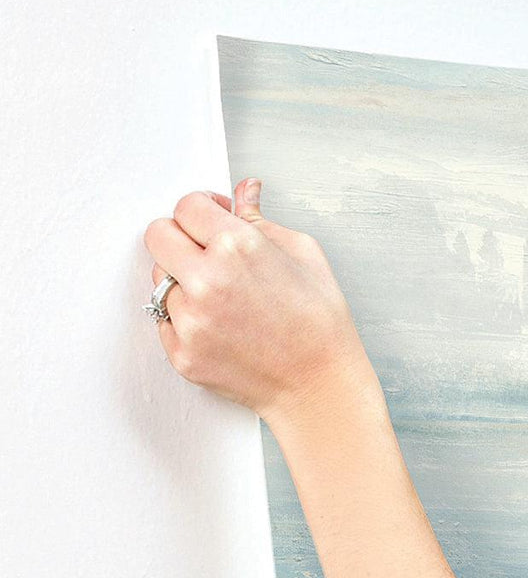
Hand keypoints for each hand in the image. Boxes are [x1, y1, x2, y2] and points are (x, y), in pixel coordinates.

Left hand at [142, 178, 378, 428]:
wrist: (320, 386)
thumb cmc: (320, 324)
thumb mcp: (304, 255)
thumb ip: (262, 220)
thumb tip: (244, 191)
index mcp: (238, 246)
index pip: (186, 206)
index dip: (202, 211)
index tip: (212, 221)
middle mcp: (207, 280)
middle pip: (157, 236)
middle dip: (180, 238)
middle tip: (206, 255)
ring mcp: (191, 321)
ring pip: (160, 281)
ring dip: (183, 283)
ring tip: (223, 300)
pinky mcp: (183, 354)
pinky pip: (166, 321)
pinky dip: (187, 320)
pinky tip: (222, 327)